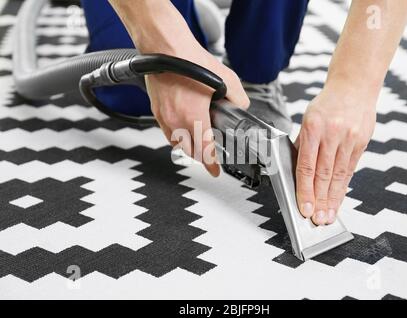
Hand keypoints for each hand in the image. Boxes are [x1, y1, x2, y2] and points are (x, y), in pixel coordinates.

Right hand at [146, 46, 248, 176]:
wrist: (165, 48)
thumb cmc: (189, 60)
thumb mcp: (225, 78)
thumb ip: (237, 97)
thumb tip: (241, 105)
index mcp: (194, 117)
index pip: (204, 151)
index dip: (211, 165)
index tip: (215, 171)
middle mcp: (176, 121)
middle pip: (189, 151)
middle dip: (201, 156)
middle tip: (209, 154)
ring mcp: (164, 117)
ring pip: (176, 143)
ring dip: (188, 146)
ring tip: (197, 140)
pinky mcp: (156, 110)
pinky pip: (166, 132)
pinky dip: (176, 135)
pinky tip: (183, 127)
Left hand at [295, 83, 376, 224]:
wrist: (354, 86)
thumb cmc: (326, 104)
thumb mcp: (307, 119)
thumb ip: (303, 145)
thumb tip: (297, 172)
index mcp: (312, 128)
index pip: (307, 166)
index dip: (305, 191)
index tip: (303, 208)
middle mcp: (332, 134)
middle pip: (324, 175)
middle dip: (319, 201)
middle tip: (317, 220)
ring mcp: (349, 139)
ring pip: (339, 175)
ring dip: (333, 199)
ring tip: (328, 216)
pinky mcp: (361, 142)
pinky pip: (350, 169)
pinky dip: (343, 186)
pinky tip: (338, 198)